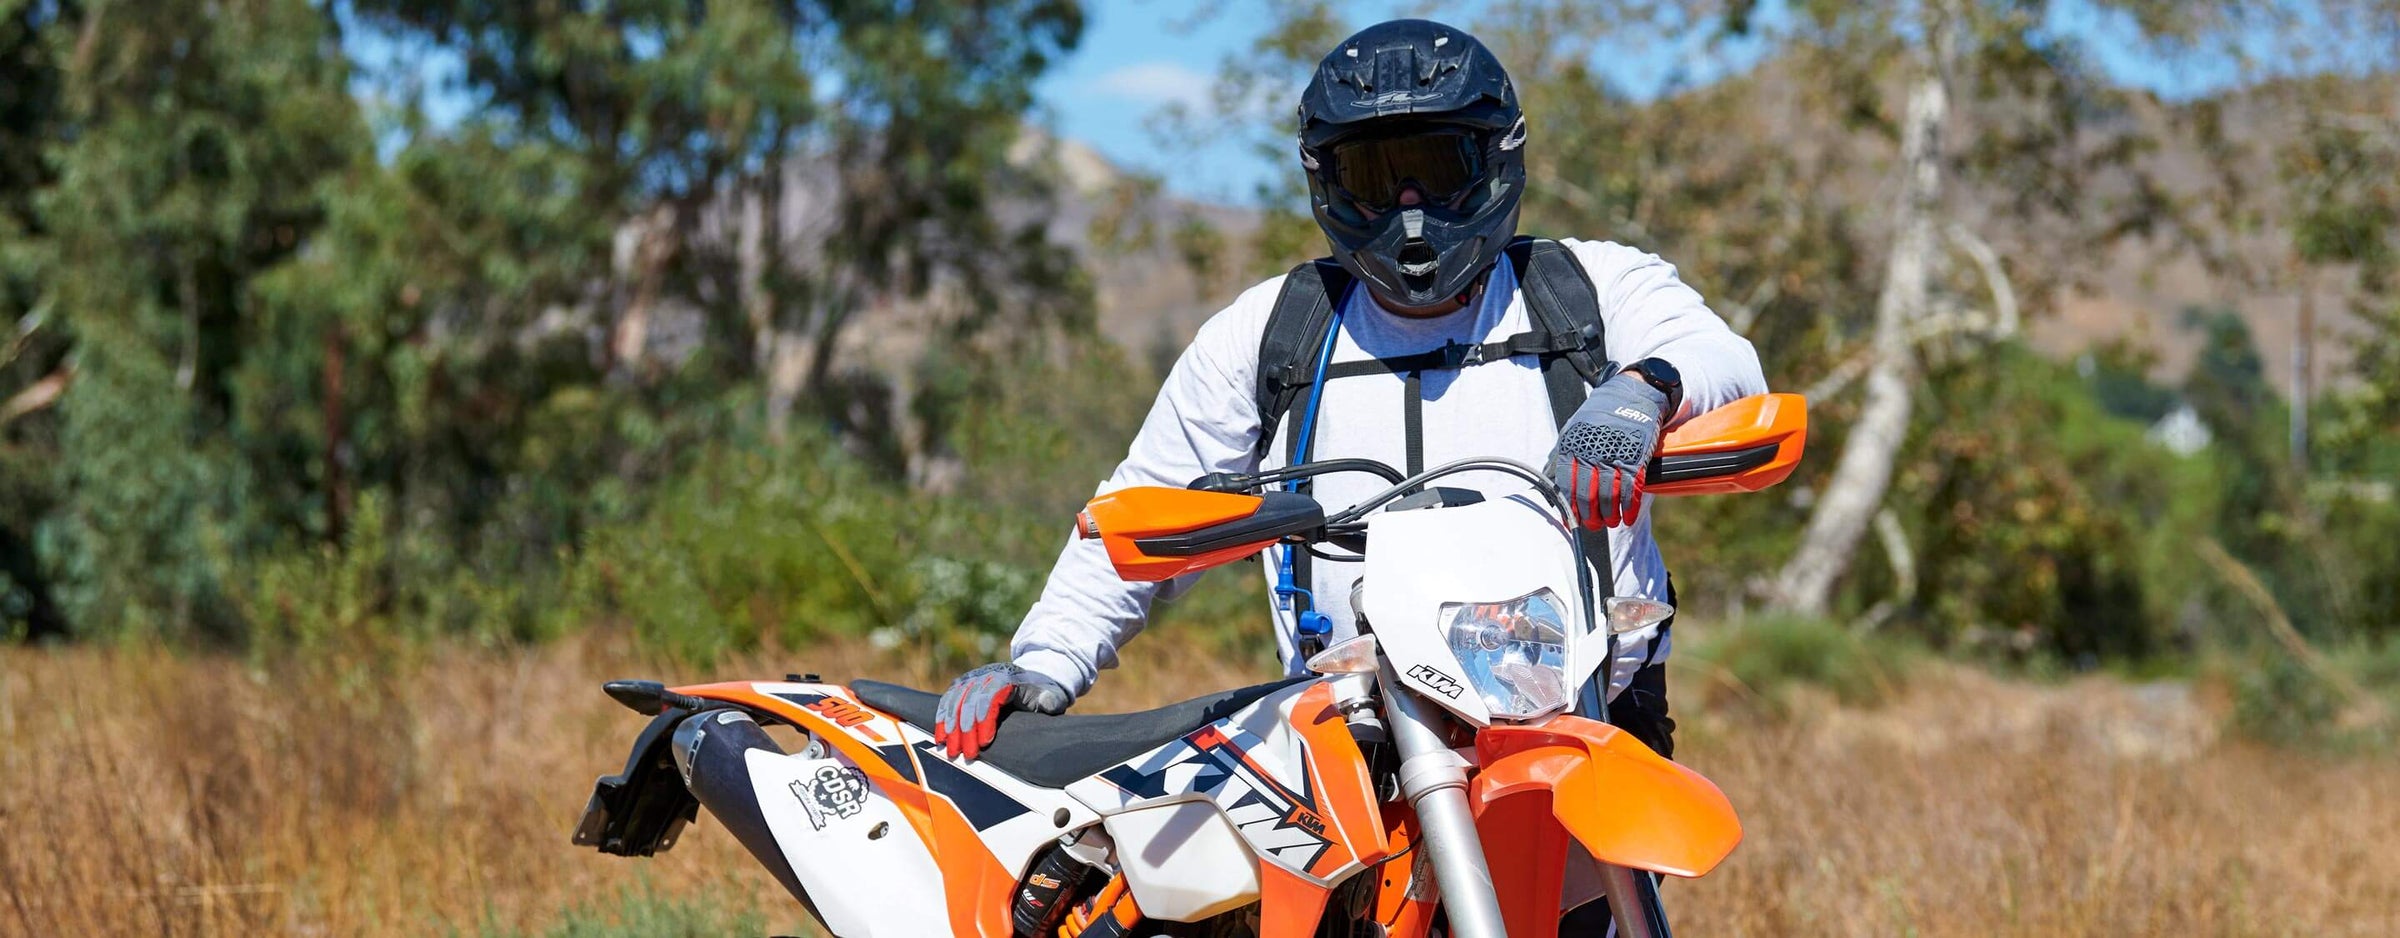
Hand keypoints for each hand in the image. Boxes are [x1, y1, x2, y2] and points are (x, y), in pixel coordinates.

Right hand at [932, 663, 1070, 759]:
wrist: (1032, 678)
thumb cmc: (1042, 693)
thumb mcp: (1052, 696)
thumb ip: (1049, 700)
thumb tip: (1047, 703)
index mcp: (1008, 677)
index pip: (991, 695)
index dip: (985, 719)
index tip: (984, 743)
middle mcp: (987, 674)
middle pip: (970, 699)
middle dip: (966, 729)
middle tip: (966, 754)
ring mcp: (973, 678)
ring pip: (955, 700)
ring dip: (950, 726)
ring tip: (950, 749)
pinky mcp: (964, 685)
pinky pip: (948, 700)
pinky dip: (942, 718)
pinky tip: (941, 736)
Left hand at [1547, 371, 1669, 528]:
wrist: (1630, 395)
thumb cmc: (1599, 416)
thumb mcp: (1573, 429)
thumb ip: (1562, 454)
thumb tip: (1549, 481)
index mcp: (1572, 448)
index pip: (1566, 486)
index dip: (1570, 507)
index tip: (1573, 521)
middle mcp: (1591, 454)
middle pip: (1588, 495)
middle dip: (1591, 516)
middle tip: (1594, 525)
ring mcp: (1614, 456)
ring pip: (1609, 495)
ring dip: (1610, 514)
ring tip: (1612, 523)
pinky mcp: (1636, 458)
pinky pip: (1631, 488)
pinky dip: (1630, 507)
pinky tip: (1629, 516)